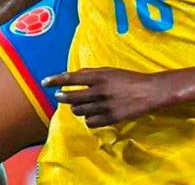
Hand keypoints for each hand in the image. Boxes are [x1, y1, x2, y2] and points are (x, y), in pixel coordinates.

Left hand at [43, 68, 171, 127]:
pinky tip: (92, 114)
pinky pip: (89, 122)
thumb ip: (92, 74)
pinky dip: (88, 119)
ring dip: (76, 108)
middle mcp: (100, 91)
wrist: (149, 92)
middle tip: (61, 96)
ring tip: (80, 104)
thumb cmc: (129, 79)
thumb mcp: (110, 71)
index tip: (45, 82)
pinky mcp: (110, 119)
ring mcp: (104, 106)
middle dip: (63, 97)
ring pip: (78, 111)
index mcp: (100, 76)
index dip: (56, 80)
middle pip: (71, 97)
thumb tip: (73, 75)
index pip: (71, 78)